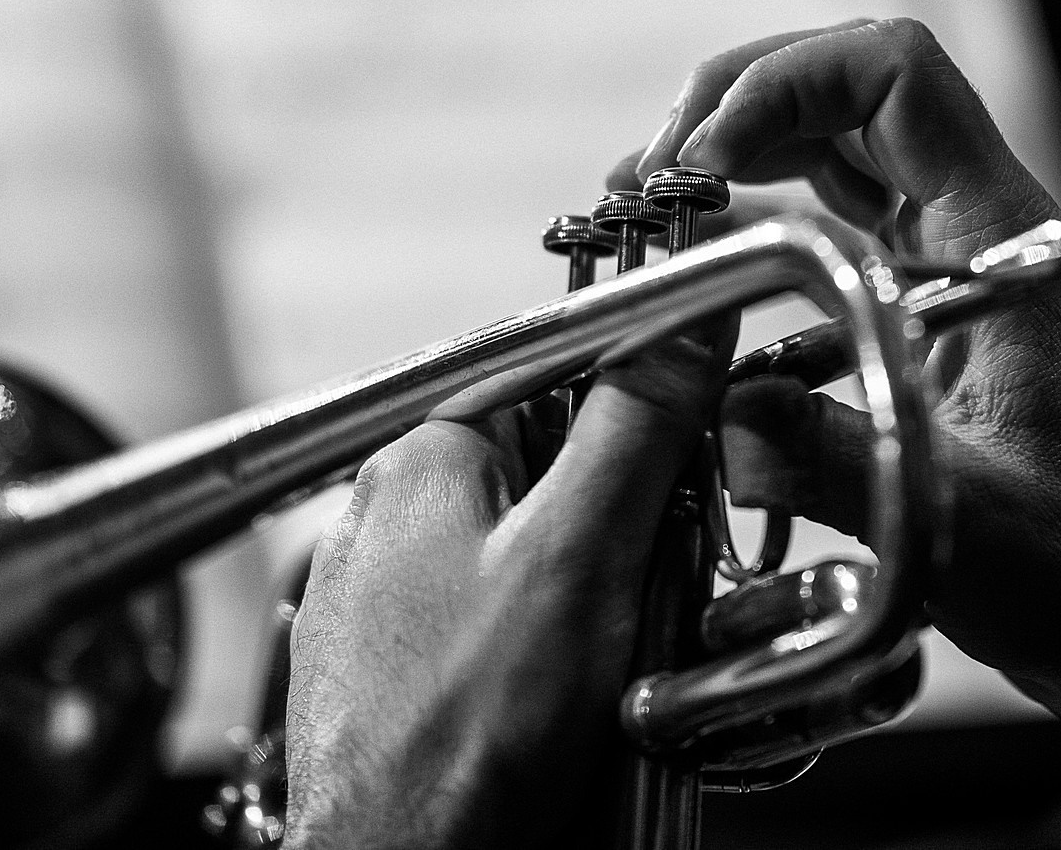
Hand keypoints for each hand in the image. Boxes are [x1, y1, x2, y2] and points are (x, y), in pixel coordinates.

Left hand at [283, 334, 731, 849]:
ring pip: (523, 563)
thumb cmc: (463, 734)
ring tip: (590, 672)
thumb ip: (634, 431)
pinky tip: (544, 706)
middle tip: (634, 606)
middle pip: (547, 481)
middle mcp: (382, 516)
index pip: (560, 387)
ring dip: (579, 605)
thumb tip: (685, 326)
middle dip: (611, 539)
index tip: (676, 496)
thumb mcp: (580, 558)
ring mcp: (375, 599)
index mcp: (421, 459)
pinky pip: (487, 631)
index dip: (635, 441)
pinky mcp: (385, 669)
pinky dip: (529, 659)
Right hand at [615, 18, 1060, 744]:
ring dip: (737, 150)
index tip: (700, 163)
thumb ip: (835, 463)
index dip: (785, 83)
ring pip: (834, 142)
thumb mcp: (956, 517)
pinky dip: (755, 213)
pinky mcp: (924, 297)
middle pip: (849, 87)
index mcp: (1000, 232)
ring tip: (647, 201)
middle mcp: (975, 219)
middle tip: (646, 175)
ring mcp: (950, 253)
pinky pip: (830, 213)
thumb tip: (723, 416)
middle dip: (736, 103)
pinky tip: (694, 254)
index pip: (895, 74)